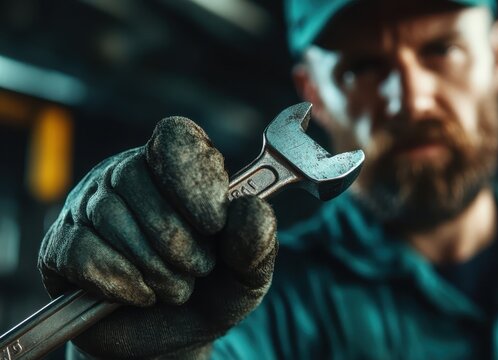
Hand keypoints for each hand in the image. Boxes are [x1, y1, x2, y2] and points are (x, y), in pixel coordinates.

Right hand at [38, 117, 276, 357]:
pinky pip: (82, 251)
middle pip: (137, 181)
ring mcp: (88, 206)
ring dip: (154, 268)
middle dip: (179, 241)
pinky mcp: (60, 245)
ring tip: (175, 288)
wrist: (167, 338)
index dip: (194, 179)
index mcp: (178, 168)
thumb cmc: (209, 292)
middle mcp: (128, 174)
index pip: (175, 138)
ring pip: (109, 217)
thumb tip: (253, 209)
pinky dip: (120, 282)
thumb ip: (257, 245)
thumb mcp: (245, 275)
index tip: (215, 223)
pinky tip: (141, 295)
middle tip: (199, 270)